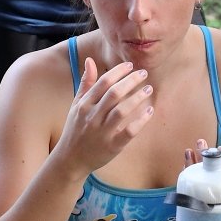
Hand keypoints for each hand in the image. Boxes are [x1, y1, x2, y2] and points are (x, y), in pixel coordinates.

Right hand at [54, 57, 153, 177]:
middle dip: (130, 81)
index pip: (103, 83)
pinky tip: (149, 111)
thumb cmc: (75, 129)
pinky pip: (128, 132)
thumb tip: (90, 60)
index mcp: (83, 105)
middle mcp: (92, 117)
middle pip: (114, 94)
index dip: (118, 72)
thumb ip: (85, 83)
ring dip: (137, 98)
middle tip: (144, 74)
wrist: (70, 160)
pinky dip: (140, 121)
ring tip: (148, 89)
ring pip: (121, 111)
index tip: (131, 66)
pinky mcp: (112, 146)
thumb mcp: (76, 105)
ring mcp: (102, 133)